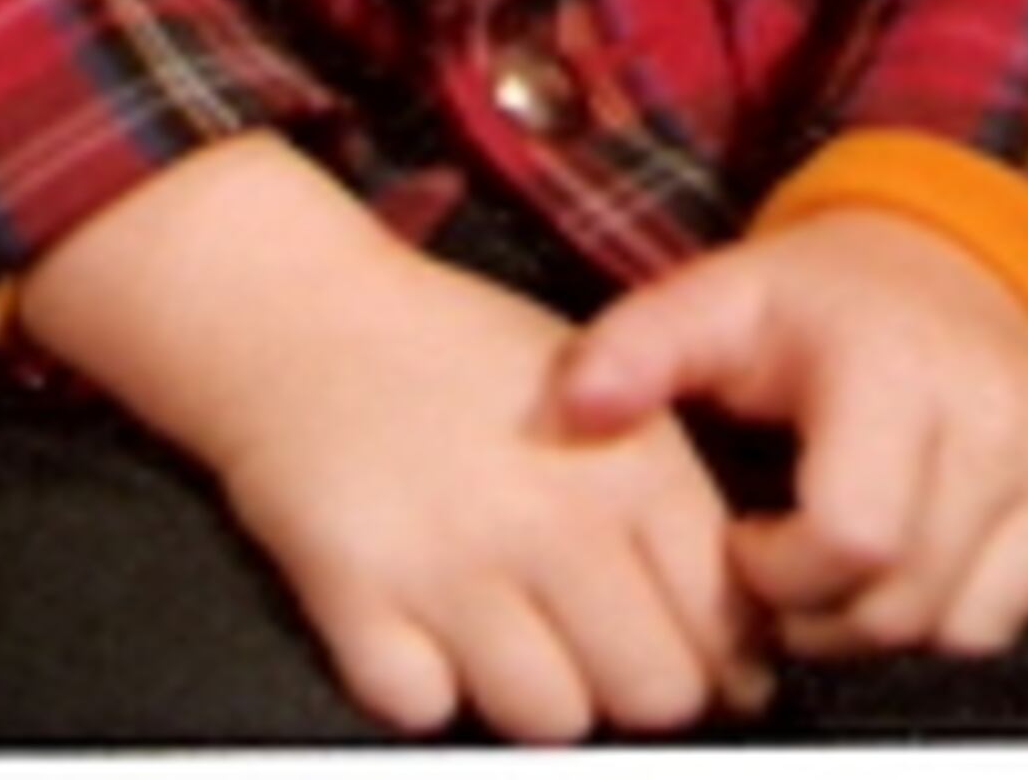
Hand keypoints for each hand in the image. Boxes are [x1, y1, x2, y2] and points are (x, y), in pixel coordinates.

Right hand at [23, 137, 766, 741]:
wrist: (290, 306)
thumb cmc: (450, 355)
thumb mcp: (593, 390)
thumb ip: (666, 509)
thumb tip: (737, 657)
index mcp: (626, 460)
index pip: (727, 630)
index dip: (710, 654)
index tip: (670, 641)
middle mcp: (551, 515)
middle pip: (655, 697)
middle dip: (620, 679)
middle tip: (574, 632)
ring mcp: (450, 557)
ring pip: (548, 720)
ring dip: (520, 685)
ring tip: (486, 615)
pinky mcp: (356, 590)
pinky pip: (422, 709)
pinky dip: (415, 679)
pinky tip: (408, 613)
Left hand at [556, 209, 1027, 663]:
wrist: (956, 254)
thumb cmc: (819, 298)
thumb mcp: (717, 299)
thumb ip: (633, 351)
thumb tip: (570, 414)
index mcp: (893, 367)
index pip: (851, 542)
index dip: (782, 571)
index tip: (749, 544)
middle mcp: (1000, 412)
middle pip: (916, 602)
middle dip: (835, 612)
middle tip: (797, 569)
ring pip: (986, 621)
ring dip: (913, 613)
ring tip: (863, 554)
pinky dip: (1009, 597)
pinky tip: (954, 542)